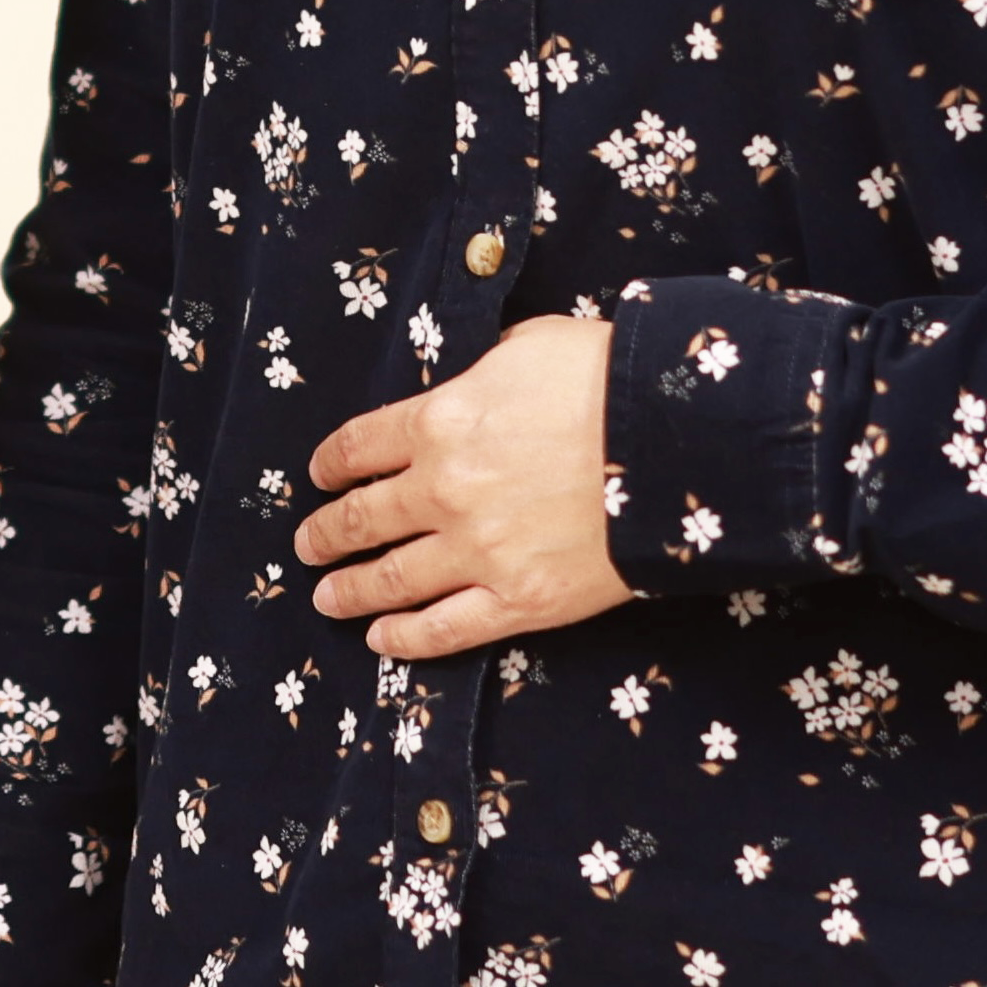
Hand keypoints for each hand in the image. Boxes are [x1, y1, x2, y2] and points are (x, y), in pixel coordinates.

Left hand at [299, 306, 627, 659]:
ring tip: (327, 597)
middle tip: (308, 544)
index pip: (359, 446)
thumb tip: (481, 377)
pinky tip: (381, 640)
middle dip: (327, 533)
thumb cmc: (609, 380)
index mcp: (438, 420)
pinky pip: (447, 629)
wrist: (678, 442)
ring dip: (351, 590)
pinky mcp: (520, 600)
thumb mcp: (532, 345)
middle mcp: (443, 490)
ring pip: (391, 580)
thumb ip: (488, 367)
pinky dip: (406, 639)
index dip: (332, 464)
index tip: (321, 477)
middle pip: (363, 518)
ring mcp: (478, 551)